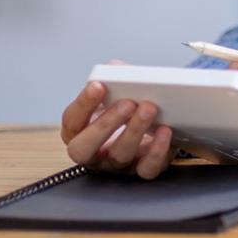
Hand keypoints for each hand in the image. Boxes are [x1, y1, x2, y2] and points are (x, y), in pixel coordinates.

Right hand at [59, 58, 178, 179]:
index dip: (83, 104)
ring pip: (119, 156)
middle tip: (127, 102)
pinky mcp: (142, 170)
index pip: (71, 121)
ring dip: (134, 131)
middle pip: (85, 148)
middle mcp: (93, 152)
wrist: (151, 128)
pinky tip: (165, 130)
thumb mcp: (116, 93)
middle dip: (105, 123)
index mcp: (79, 132)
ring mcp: (117, 164)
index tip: (98, 85)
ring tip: (148, 109)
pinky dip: (157, 150)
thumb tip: (114, 68)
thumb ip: (113, 79)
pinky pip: (147, 168)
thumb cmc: (126, 109)